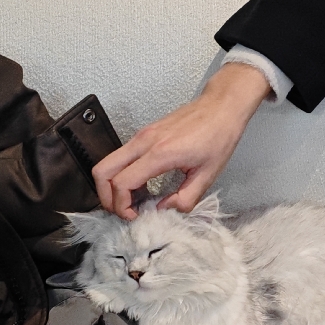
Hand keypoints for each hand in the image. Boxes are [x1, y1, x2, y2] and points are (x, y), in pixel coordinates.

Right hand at [92, 62, 270, 218]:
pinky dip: (121, 174)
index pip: (122, 183)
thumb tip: (163, 209)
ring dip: (112, 185)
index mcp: (160, 153)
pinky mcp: (144, 134)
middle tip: (123, 211)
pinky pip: (120, 156)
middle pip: (102, 171)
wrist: (221, 107)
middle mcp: (144, 142)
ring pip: (107, 162)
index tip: (133, 216)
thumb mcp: (208, 175)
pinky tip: (141, 186)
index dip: (121, 206)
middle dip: (106, 196)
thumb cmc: (218, 136)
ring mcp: (141, 136)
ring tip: (133, 201)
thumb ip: (185, 198)